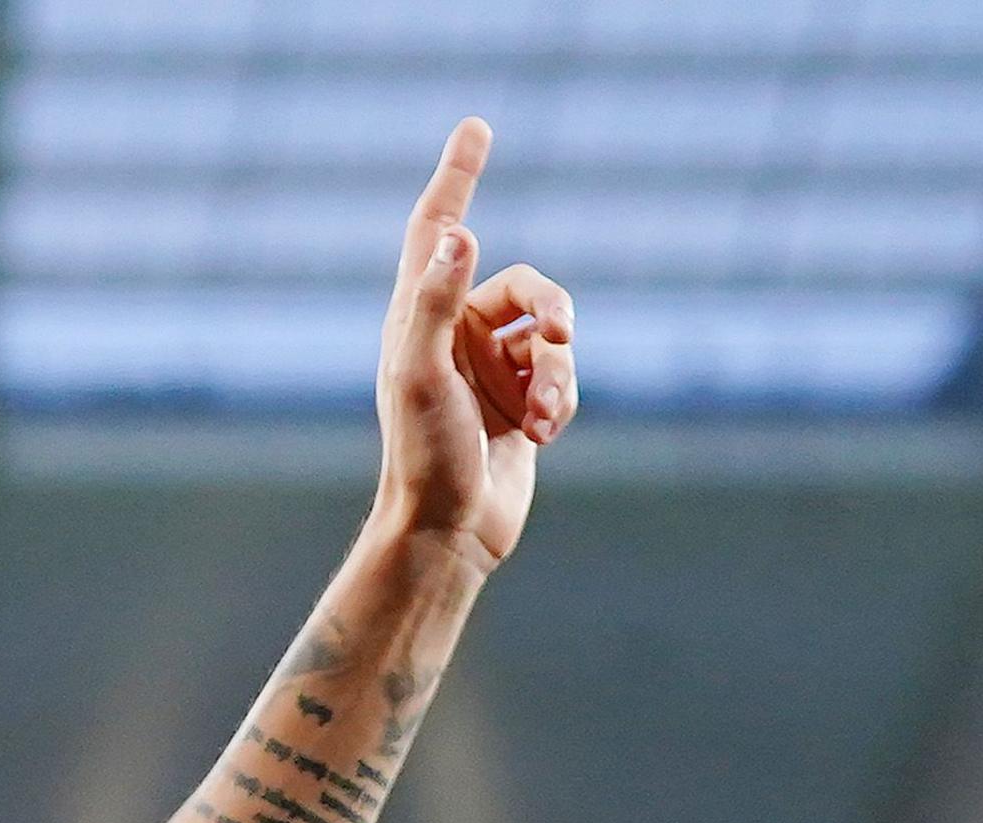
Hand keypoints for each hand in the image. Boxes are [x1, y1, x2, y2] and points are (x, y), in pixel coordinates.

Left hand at [374, 118, 575, 569]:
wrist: (448, 533)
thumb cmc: (423, 457)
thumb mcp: (421, 375)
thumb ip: (435, 303)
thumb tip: (456, 234)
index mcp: (418, 321)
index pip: (438, 230)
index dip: (458, 177)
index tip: (477, 128)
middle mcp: (453, 338)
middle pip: (526, 286)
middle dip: (552, 311)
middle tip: (561, 337)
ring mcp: (490, 371)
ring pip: (554, 335)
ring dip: (559, 371)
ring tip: (541, 414)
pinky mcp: (521, 404)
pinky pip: (564, 376)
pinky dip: (563, 399)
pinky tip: (542, 435)